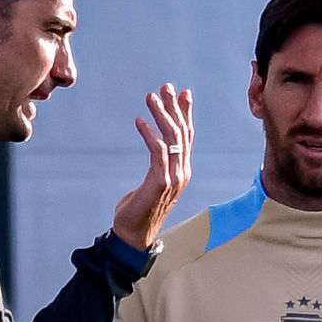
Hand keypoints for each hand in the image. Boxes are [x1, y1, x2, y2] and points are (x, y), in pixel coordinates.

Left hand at [112, 82, 194, 249]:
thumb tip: (158, 149)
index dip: (186, 114)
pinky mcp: (160, 182)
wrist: (134, 235)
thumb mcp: (153, 183)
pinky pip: (157, 151)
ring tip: (151, 97)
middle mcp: (182, 173)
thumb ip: (158, 167)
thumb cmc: (140, 209)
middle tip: (165, 87)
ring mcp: (174, 178)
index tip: (183, 93)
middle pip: (182, 133)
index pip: (187, 136)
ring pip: (172, 139)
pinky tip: (140, 121)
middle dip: (175, 107)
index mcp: (182, 171)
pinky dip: (149, 134)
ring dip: (161, 115)